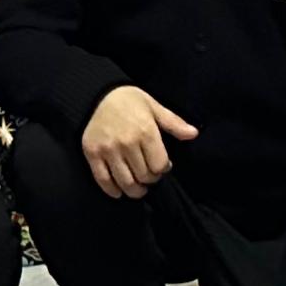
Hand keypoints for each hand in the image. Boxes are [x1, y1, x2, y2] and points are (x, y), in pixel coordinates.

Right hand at [82, 85, 198, 197]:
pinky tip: (119, 191)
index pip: (159, 165)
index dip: (163, 169)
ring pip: (126, 182)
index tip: (162, 166)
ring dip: (135, 190)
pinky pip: (103, 180)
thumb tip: (194, 134)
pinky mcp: (92, 154)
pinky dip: (113, 190)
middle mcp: (127, 143)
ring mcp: (108, 150)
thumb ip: (173, 123)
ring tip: (138, 187)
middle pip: (144, 176)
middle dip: (150, 179)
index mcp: (145, 131)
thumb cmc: (129, 101)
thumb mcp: (153, 106)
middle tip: (149, 175)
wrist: (97, 95)